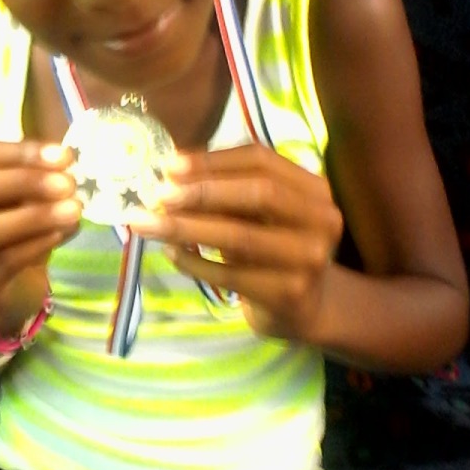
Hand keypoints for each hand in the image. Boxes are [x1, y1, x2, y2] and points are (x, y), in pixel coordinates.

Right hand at [0, 141, 80, 334]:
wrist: (11, 288)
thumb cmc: (15, 231)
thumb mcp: (23, 198)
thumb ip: (36, 177)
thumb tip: (63, 159)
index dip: (20, 153)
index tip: (64, 156)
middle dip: (21, 181)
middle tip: (67, 183)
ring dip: (32, 217)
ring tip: (74, 210)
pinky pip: (2, 262)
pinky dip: (34, 245)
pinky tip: (60, 234)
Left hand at [128, 144, 342, 343]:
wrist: (303, 308)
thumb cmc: (270, 249)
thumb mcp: (257, 214)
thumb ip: (226, 189)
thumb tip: (173, 169)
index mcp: (313, 189)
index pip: (261, 160)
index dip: (214, 160)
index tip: (170, 165)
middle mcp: (321, 219)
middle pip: (258, 194)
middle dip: (202, 191)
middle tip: (159, 194)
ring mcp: (310, 259)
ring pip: (239, 236)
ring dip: (185, 227)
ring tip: (147, 223)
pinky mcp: (289, 293)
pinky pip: (230, 275)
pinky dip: (194, 262)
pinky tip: (171, 253)